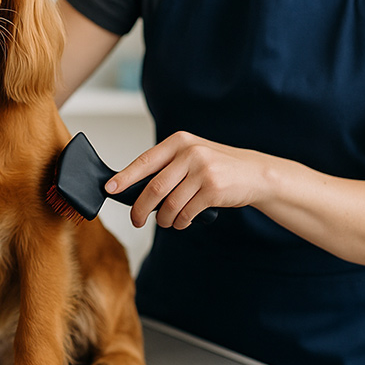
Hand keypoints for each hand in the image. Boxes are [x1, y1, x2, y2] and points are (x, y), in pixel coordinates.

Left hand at [105, 131, 267, 229]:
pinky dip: (180, 222)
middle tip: (136, 220)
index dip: (124, 177)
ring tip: (165, 221)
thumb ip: (167, 166)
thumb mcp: (191, 156)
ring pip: (169, 204)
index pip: (144, 161)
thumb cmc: (217, 166)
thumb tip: (133, 187)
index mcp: (179, 142)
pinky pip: (186, 213)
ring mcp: (203, 170)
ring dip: (163, 219)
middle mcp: (190, 153)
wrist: (254, 173)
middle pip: (154, 187)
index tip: (110, 188)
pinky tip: (181, 222)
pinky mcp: (213, 189)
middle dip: (140, 208)